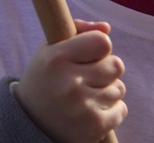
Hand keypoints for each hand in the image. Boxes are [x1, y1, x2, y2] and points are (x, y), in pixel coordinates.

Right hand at [14, 19, 126, 142]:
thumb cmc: (45, 77)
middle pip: (116, 65)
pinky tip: (90, 110)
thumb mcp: (50, 49)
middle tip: (88, 75)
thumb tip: (106, 27)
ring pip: (119, 88)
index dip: (99, 46)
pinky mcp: (94, 126)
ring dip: (107, 90)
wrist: (31, 121)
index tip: (89, 53)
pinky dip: (111, 110)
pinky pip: (122, 109)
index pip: (102, 42)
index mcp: (56, 59)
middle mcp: (69, 82)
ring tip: (85, 94)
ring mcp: (82, 106)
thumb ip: (77, 31)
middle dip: (106, 68)